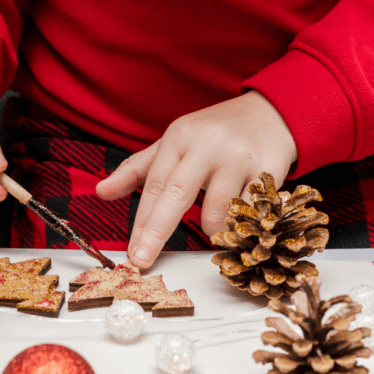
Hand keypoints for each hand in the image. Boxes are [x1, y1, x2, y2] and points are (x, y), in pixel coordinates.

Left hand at [96, 91, 296, 267]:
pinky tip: (243, 213)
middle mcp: (206, 145)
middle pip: (176, 195)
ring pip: (218, 213)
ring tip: (219, 218)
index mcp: (179, 137)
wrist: (271, 114)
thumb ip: (137, 170)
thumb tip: (101, 192)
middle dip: (157, 232)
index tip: (132, 252)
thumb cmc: (215, 134)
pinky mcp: (267, 171)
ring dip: (214, 230)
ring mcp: (238, 157)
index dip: (142, 222)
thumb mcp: (174, 143)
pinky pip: (248, 214)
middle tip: (142, 260)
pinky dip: (241, 224)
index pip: (154, 185)